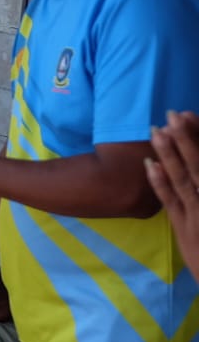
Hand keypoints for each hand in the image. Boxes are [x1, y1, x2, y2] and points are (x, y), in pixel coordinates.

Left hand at [147, 110, 198, 274]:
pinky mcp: (185, 228)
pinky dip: (160, 183)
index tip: (189, 115)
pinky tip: (149, 164)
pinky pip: (171, 202)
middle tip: (174, 112)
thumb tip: (193, 164)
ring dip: (170, 153)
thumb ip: (192, 186)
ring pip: (185, 178)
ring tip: (157, 130)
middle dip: (187, 137)